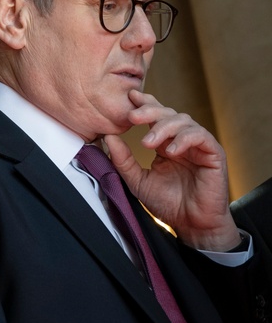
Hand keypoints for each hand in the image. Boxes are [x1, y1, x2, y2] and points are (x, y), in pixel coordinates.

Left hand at [103, 91, 238, 250]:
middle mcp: (182, 139)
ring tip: (148, 142)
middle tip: (132, 117)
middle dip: (149, 111)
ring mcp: (199, 145)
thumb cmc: (168, 204)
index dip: (145, 103)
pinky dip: (184, 139)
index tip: (129, 97)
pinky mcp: (214, 153)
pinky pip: (201, 136)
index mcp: (165, 142)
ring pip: (183, 120)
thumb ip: (124, 160)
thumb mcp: (138, 181)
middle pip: (168, 112)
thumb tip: (108, 137)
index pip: (156, 115)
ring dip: (163, 127)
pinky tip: (171, 151)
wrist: (192, 226)